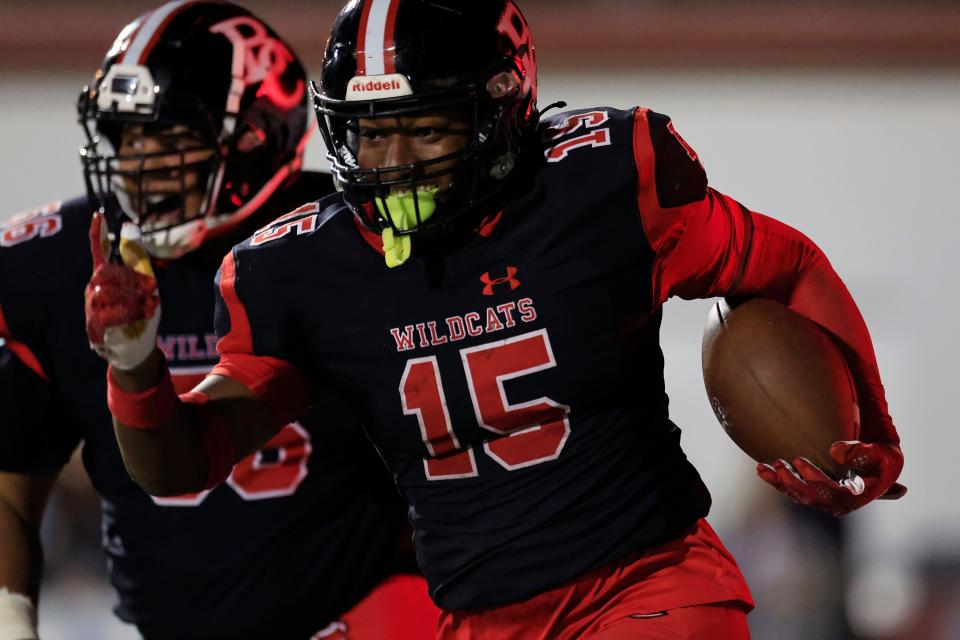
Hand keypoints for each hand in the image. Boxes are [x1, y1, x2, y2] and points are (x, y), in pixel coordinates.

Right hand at [85, 213, 160, 370]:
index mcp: (106, 277)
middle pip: (105, 273)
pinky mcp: (94, 326)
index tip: (98, 215)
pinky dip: (130, 312)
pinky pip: (108, 314)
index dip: (97, 234)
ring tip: (150, 304)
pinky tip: (145, 313)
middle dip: (131, 278)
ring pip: (107, 293)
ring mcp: (92, 307)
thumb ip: (137, 259)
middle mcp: (94, 289)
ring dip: (133, 298)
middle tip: (153, 287)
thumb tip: (129, 227)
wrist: (138, 346)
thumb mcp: (143, 285)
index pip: (98, 251)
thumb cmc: (138, 313)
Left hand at [757, 440, 905, 516]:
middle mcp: (837, 504)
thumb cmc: (882, 459)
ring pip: (796, 495)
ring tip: (764, 467)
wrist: (878, 466)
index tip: (798, 460)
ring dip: (779, 482)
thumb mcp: (882, 455)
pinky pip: (789, 490)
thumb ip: (863, 454)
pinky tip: (761, 468)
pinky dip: (775, 481)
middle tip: (780, 462)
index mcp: (854, 497)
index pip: (831, 492)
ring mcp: (822, 501)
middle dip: (791, 481)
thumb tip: (837, 453)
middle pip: (810, 497)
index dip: (814, 478)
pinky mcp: (811, 493)